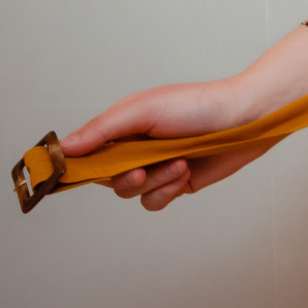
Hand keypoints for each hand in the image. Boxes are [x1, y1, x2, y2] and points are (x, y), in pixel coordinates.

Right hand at [61, 25, 307, 211]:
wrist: (245, 119)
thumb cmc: (197, 105)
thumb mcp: (144, 110)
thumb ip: (102, 129)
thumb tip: (64, 146)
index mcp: (124, 125)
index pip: (87, 149)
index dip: (75, 163)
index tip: (63, 173)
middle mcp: (136, 146)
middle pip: (106, 177)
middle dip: (123, 177)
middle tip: (141, 170)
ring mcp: (155, 165)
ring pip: (130, 192)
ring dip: (153, 182)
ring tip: (178, 163)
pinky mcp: (175, 182)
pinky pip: (154, 201)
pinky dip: (166, 191)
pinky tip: (184, 173)